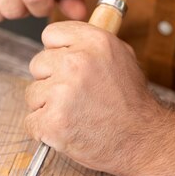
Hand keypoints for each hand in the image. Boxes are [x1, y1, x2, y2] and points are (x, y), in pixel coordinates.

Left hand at [25, 21, 166, 175]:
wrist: (142, 140)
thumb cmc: (132, 103)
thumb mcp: (121, 57)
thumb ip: (91, 44)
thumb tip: (67, 39)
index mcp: (94, 42)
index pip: (50, 35)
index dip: (58, 52)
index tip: (68, 66)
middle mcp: (76, 62)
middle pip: (37, 64)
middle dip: (51, 80)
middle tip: (75, 97)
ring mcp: (62, 93)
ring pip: (33, 93)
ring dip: (47, 106)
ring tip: (75, 114)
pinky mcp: (52, 122)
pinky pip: (31, 121)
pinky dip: (45, 129)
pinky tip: (68, 129)